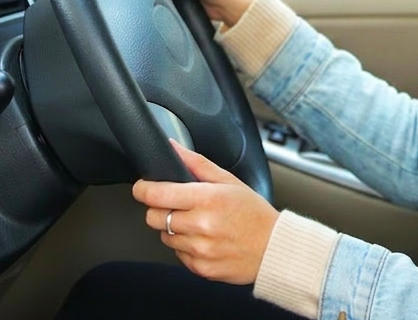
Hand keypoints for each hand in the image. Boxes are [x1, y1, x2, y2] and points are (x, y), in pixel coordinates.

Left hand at [132, 140, 279, 284]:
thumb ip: (197, 164)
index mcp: (207, 199)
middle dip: (159, 209)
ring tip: (198, 224)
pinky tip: (204, 240)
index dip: (143, 189)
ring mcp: (200, 249)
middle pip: (153, 217)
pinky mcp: (201, 268)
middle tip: (178, 206)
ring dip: (174, 229)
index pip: (156, 194)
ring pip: (164, 237)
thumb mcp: (229, 181)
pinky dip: (186, 247)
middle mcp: (201, 225)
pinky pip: (178, 255)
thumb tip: (173, 148)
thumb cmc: (254, 213)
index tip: (143, 187)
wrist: (274, 249)